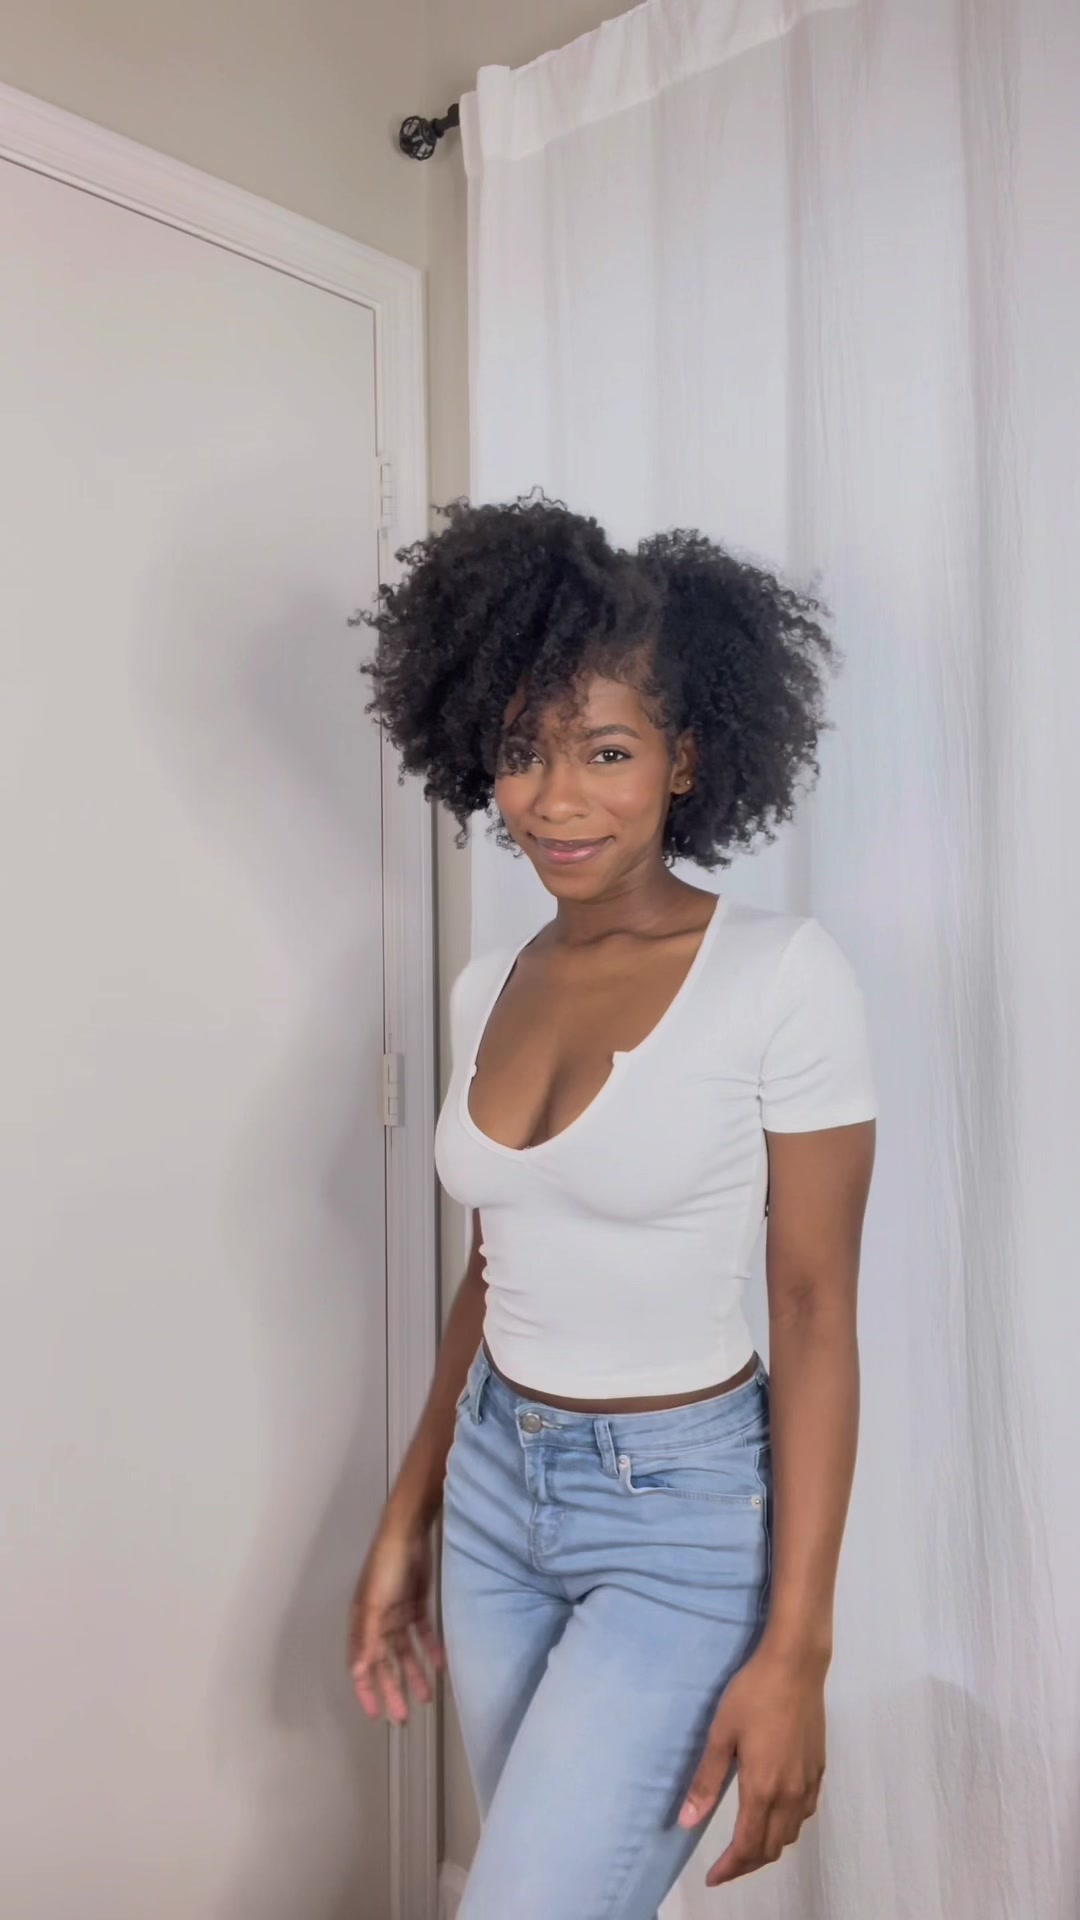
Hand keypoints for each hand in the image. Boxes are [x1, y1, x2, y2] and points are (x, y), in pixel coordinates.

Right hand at [348, 1520, 444, 1723]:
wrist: (408, 1532)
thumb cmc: (386, 1567)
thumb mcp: (374, 1604)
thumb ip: (367, 1639)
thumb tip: (357, 1672)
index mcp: (363, 1625)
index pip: (362, 1666)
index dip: (368, 1691)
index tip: (376, 1716)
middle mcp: (379, 1623)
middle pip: (386, 1664)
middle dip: (394, 1690)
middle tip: (404, 1717)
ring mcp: (398, 1614)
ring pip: (406, 1653)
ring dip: (414, 1674)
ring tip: (426, 1697)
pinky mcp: (417, 1604)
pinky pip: (423, 1634)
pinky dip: (431, 1649)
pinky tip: (440, 1665)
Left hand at [678, 1649, 825, 1884]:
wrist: (796, 1666)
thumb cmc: (752, 1695)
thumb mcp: (721, 1734)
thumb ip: (706, 1781)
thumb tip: (686, 1823)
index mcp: (763, 1789)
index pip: (747, 1847)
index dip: (729, 1869)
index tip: (712, 1877)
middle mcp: (790, 1795)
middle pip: (771, 1848)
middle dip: (747, 1863)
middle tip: (725, 1865)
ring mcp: (808, 1783)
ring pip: (791, 1834)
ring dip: (769, 1847)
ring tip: (747, 1844)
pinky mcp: (819, 1769)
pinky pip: (805, 1814)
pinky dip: (788, 1826)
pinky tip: (775, 1814)